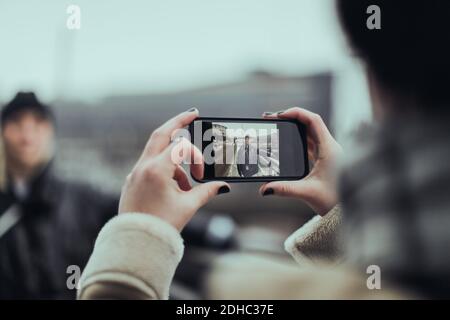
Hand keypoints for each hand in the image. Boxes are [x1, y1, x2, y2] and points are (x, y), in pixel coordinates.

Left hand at [118, 109, 229, 230]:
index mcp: (156, 170)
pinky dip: (163, 170)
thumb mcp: (188, 206)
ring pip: (155, 152)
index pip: (181, 148)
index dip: (196, 157)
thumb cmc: (162, 225)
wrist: (136, 243)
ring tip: (185, 186)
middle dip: (178, 122)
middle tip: (192, 114)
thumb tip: (224, 186)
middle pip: (161, 134)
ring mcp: (134, 173)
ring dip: (174, 162)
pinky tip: (172, 188)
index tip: (201, 175)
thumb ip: (206, 191)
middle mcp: (142, 167)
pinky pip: (149, 166)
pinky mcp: (131, 181)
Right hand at [260, 107, 341, 215]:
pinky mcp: (326, 160)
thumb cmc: (335, 201)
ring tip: (278, 129)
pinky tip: (288, 145)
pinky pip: (311, 144)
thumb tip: (265, 189)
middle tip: (273, 119)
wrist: (347, 211)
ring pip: (310, 134)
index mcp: (330, 149)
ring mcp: (329, 153)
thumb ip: (285, 189)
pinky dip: (299, 141)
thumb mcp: (308, 193)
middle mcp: (330, 147)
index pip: (313, 120)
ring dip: (295, 130)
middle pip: (310, 124)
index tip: (279, 115)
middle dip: (291, 119)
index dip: (296, 113)